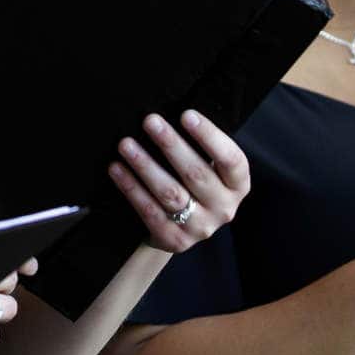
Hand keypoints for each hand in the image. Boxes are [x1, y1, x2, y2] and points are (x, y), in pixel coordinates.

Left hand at [107, 110, 250, 252]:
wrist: (180, 228)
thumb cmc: (194, 182)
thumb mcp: (209, 167)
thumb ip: (201, 147)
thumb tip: (172, 114)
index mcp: (238, 186)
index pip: (231, 159)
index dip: (210, 136)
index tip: (186, 114)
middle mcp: (225, 208)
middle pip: (196, 174)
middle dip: (171, 144)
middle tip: (150, 121)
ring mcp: (201, 227)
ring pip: (170, 193)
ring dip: (145, 165)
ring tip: (126, 144)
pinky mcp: (176, 240)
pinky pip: (150, 211)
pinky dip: (131, 188)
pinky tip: (117, 169)